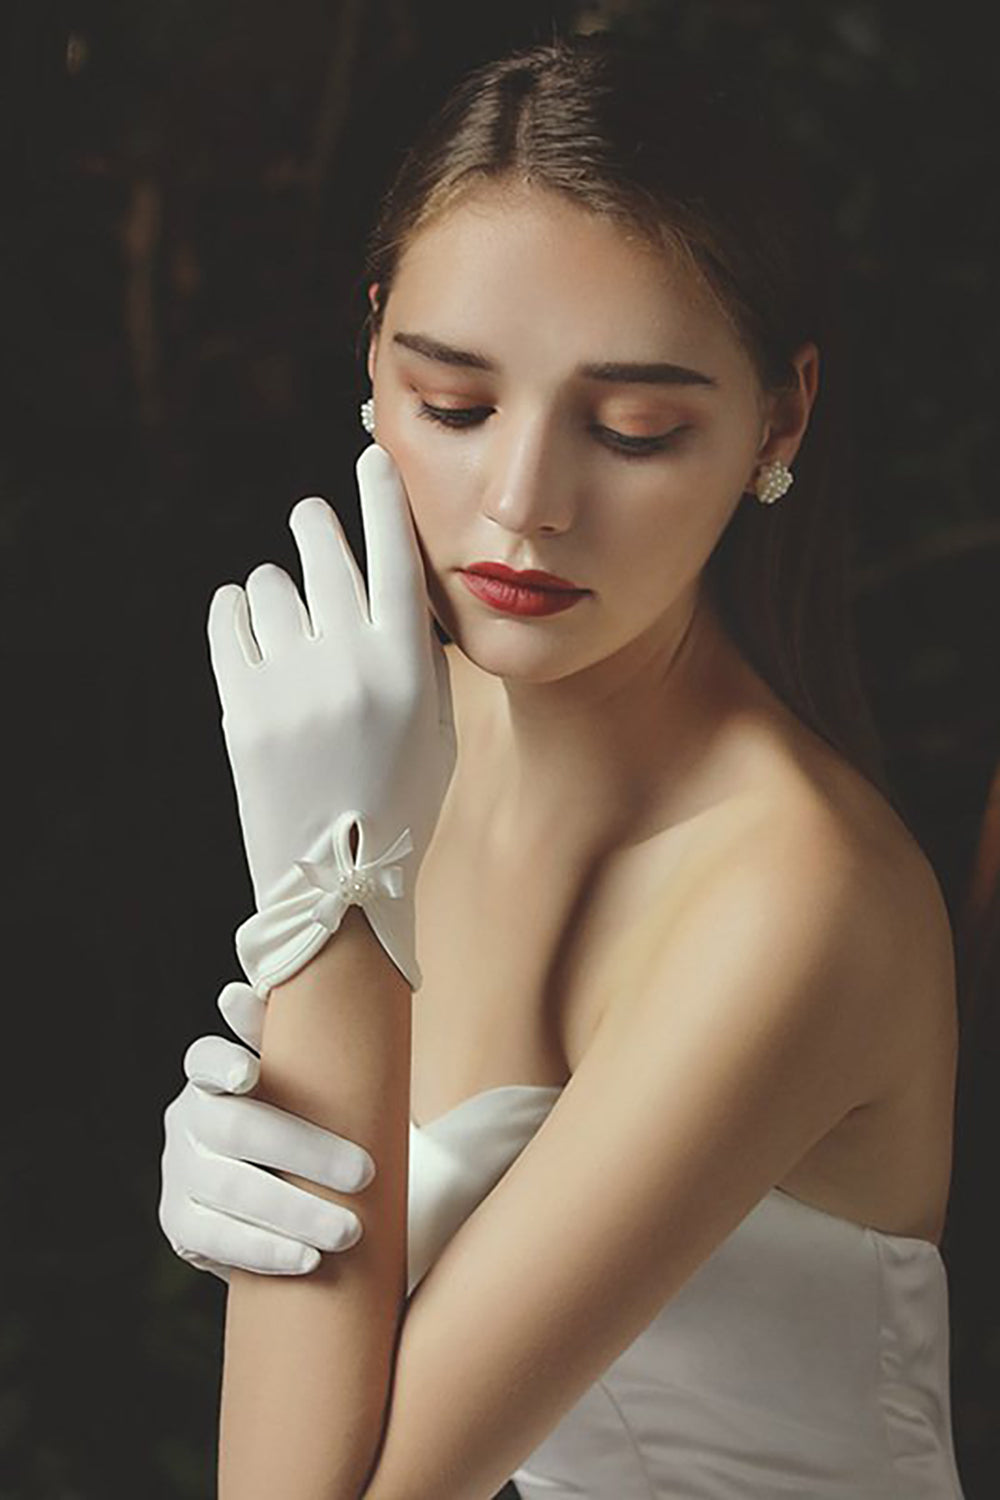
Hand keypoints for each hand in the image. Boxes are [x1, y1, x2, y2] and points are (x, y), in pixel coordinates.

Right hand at [158, 980, 376, 1280]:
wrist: (274, 1191)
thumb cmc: (300, 1117)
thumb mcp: (302, 1077)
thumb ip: (295, 1040)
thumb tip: (247, 993)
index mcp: (211, 1075)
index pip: (204, 1060)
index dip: (222, 1063)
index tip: (250, 1072)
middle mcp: (186, 1118)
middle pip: (237, 1129)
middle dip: (305, 1152)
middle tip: (366, 1173)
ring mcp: (177, 1172)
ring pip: (230, 1189)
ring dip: (293, 1211)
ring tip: (349, 1230)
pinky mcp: (177, 1223)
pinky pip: (216, 1239)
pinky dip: (265, 1250)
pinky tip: (306, 1259)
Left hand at [207, 443, 455, 994]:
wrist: (335, 881)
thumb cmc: (399, 803)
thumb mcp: (438, 731)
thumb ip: (419, 657)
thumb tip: (392, 585)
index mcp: (407, 667)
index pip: (395, 555)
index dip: (382, 497)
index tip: (370, 457)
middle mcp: (349, 664)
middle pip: (324, 549)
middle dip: (317, 526)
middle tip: (313, 524)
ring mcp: (290, 684)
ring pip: (270, 583)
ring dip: (277, 585)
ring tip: (285, 614)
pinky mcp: (241, 706)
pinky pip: (228, 620)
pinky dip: (235, 610)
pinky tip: (244, 617)